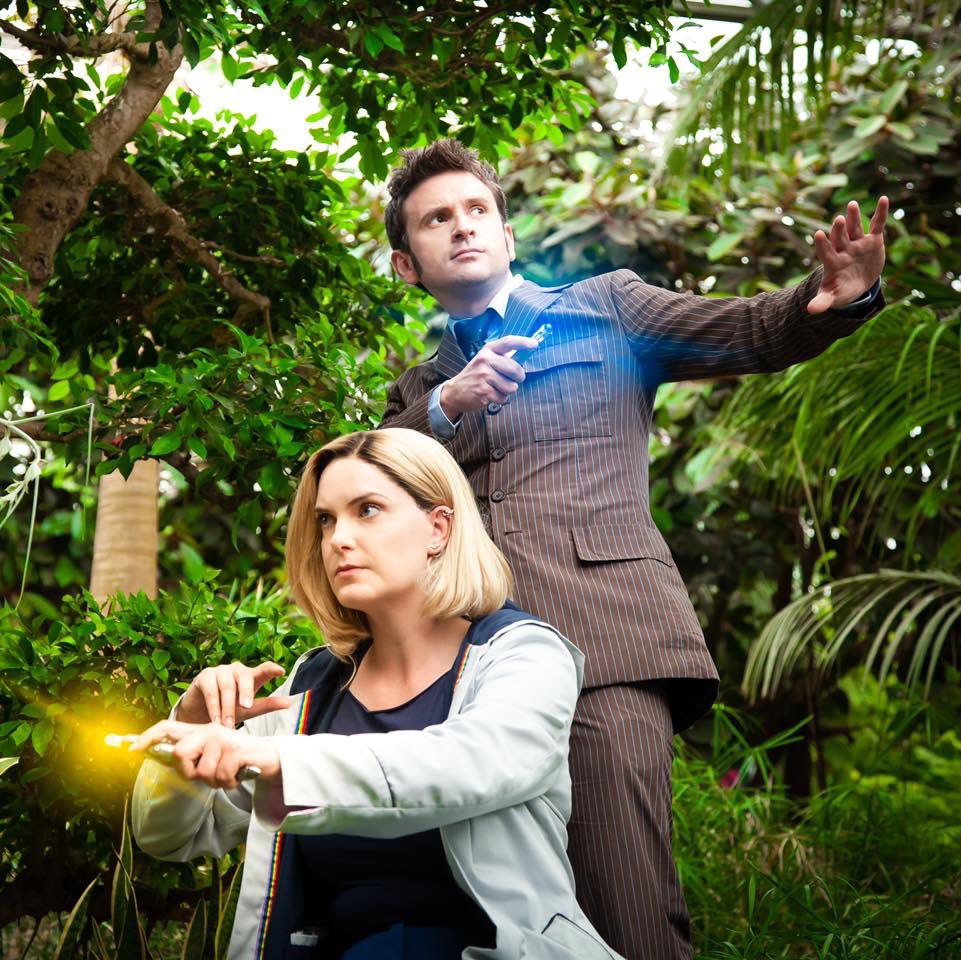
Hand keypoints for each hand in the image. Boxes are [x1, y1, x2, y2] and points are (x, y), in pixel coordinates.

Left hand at [133, 719, 280, 787]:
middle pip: (180, 753)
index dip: (148, 737)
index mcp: (200, 731)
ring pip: (202, 772)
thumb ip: (191, 759)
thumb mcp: (211, 759)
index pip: (168, 727)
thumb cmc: (236, 761)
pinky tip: (238, 775)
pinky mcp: (237, 749)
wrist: (269, 758)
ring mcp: (224, 738)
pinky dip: (229, 782)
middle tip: (205, 774)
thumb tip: (164, 762)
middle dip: (189, 771)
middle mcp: (209, 730)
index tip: (131, 749)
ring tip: (228, 774)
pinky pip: (220, 776)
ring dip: (215, 781)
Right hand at [175, 661, 290, 727]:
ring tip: (227, 725)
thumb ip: (267, 705)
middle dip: (246, 692)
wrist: (201, 715)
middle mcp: (237, 670)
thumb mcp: (250, 710)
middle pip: (244, 677)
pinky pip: (211, 691)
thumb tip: (289, 702)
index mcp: (251, 676)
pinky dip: (213, 707)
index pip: (264, 669)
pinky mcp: (205, 676)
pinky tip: (215, 721)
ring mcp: (220, 671)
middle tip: (246, 707)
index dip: (272, 669)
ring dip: (227, 708)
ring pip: (227, 686)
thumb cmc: (230, 710)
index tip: (281, 671)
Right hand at [440, 335, 539, 417]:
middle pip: (515, 369)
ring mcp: (483, 376)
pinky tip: (490, 395)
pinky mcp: (483, 392)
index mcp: (487, 351)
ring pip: (512, 386)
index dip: (523, 342)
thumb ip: (502, 358)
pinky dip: (500, 399)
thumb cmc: (476, 375)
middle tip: (514, 380)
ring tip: (496, 388)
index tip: (535, 344)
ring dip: (508, 390)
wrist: (455, 392)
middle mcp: (485, 360)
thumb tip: (525, 354)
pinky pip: (504, 398)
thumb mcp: (485, 361)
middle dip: (519, 377)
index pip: (508, 342)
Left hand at [808, 197, 888, 313]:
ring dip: (854, 217)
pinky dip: (880, 213)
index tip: (818, 234)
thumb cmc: (841, 290)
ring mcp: (857, 243)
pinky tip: (884, 199)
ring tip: (852, 205)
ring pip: (854, 228)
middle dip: (839, 229)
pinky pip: (877, 225)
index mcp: (833, 262)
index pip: (825, 252)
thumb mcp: (832, 297)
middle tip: (838, 220)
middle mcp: (843, 249)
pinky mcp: (873, 241)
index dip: (822, 244)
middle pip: (839, 237)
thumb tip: (810, 311)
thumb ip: (822, 302)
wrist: (856, 284)